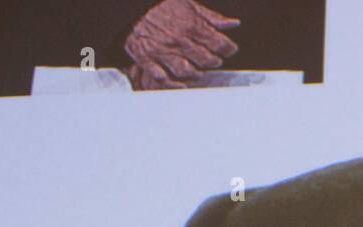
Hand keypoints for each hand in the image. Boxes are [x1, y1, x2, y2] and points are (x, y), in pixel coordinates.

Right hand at [125, 0, 239, 89]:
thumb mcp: (188, 4)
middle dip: (214, 61)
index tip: (228, 49)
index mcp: (191, 25)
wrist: (129, 7)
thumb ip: (211, 17)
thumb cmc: (160, 5)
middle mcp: (179, 41)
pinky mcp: (147, 59)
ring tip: (199, 70)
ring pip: (188, 72)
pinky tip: (181, 82)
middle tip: (214, 59)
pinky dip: (174, 83)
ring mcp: (163, 51)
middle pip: (207, 60)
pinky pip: (164, 78)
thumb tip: (233, 24)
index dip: (228, 48)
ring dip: (197, 74)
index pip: (220, 44)